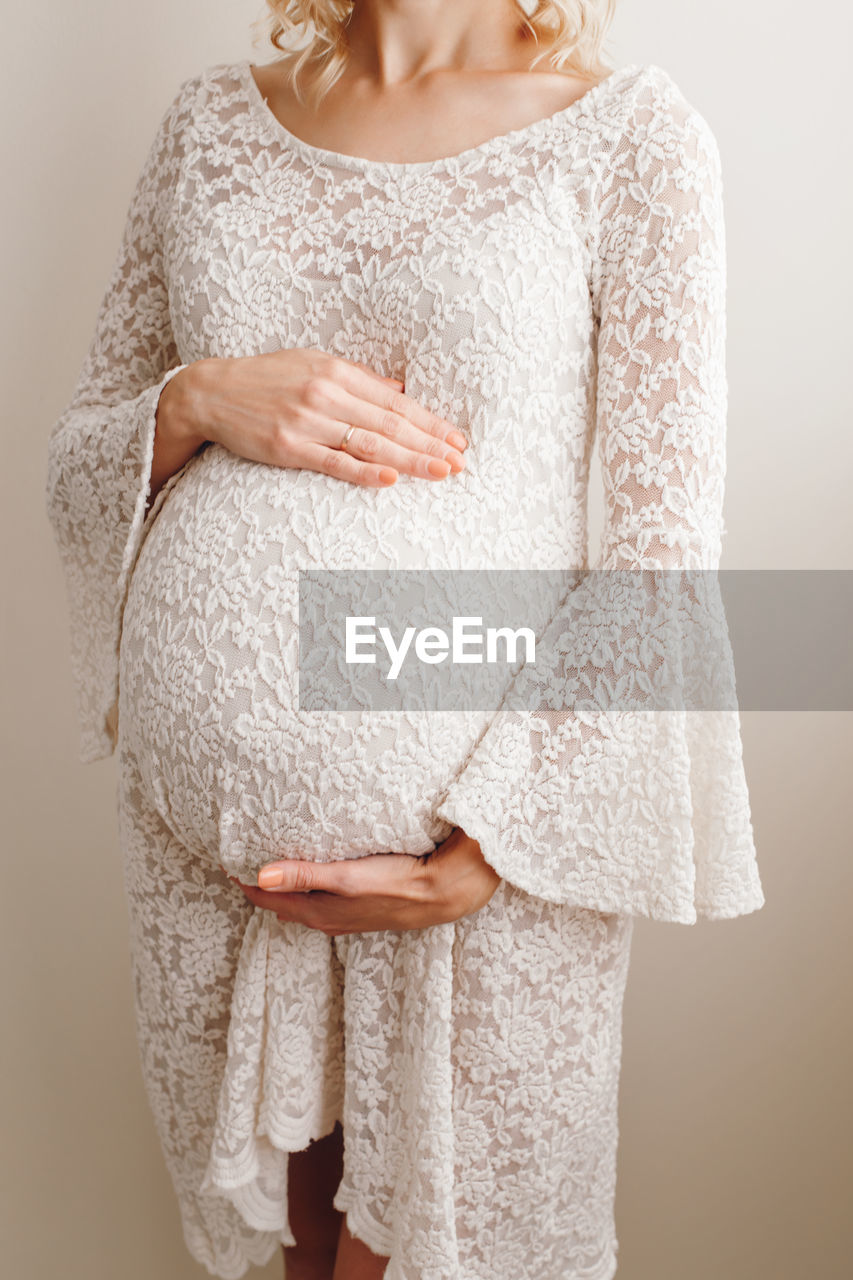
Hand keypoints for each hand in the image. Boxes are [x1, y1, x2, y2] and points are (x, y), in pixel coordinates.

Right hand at [157, 347, 467, 488]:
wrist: (210, 393)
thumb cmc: (266, 380)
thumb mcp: (314, 364)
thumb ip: (359, 380)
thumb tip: (400, 393)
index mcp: (337, 372)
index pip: (396, 403)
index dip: (430, 422)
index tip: (457, 439)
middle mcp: (325, 394)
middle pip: (389, 423)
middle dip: (430, 444)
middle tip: (461, 461)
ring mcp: (306, 421)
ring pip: (369, 443)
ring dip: (410, 459)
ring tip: (441, 472)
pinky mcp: (288, 447)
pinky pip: (333, 462)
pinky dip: (364, 471)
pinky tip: (391, 478)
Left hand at [226, 827, 500, 935]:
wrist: (441, 893)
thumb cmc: (395, 882)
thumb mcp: (346, 877)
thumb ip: (303, 875)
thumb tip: (259, 875)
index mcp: (317, 911)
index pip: (267, 898)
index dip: (245, 881)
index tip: (227, 860)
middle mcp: (327, 918)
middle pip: (281, 903)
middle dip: (260, 886)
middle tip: (243, 860)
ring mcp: (344, 916)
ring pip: (301, 904)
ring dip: (284, 888)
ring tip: (271, 865)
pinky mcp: (361, 909)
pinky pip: (321, 901)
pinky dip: (307, 889)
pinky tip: (315, 875)